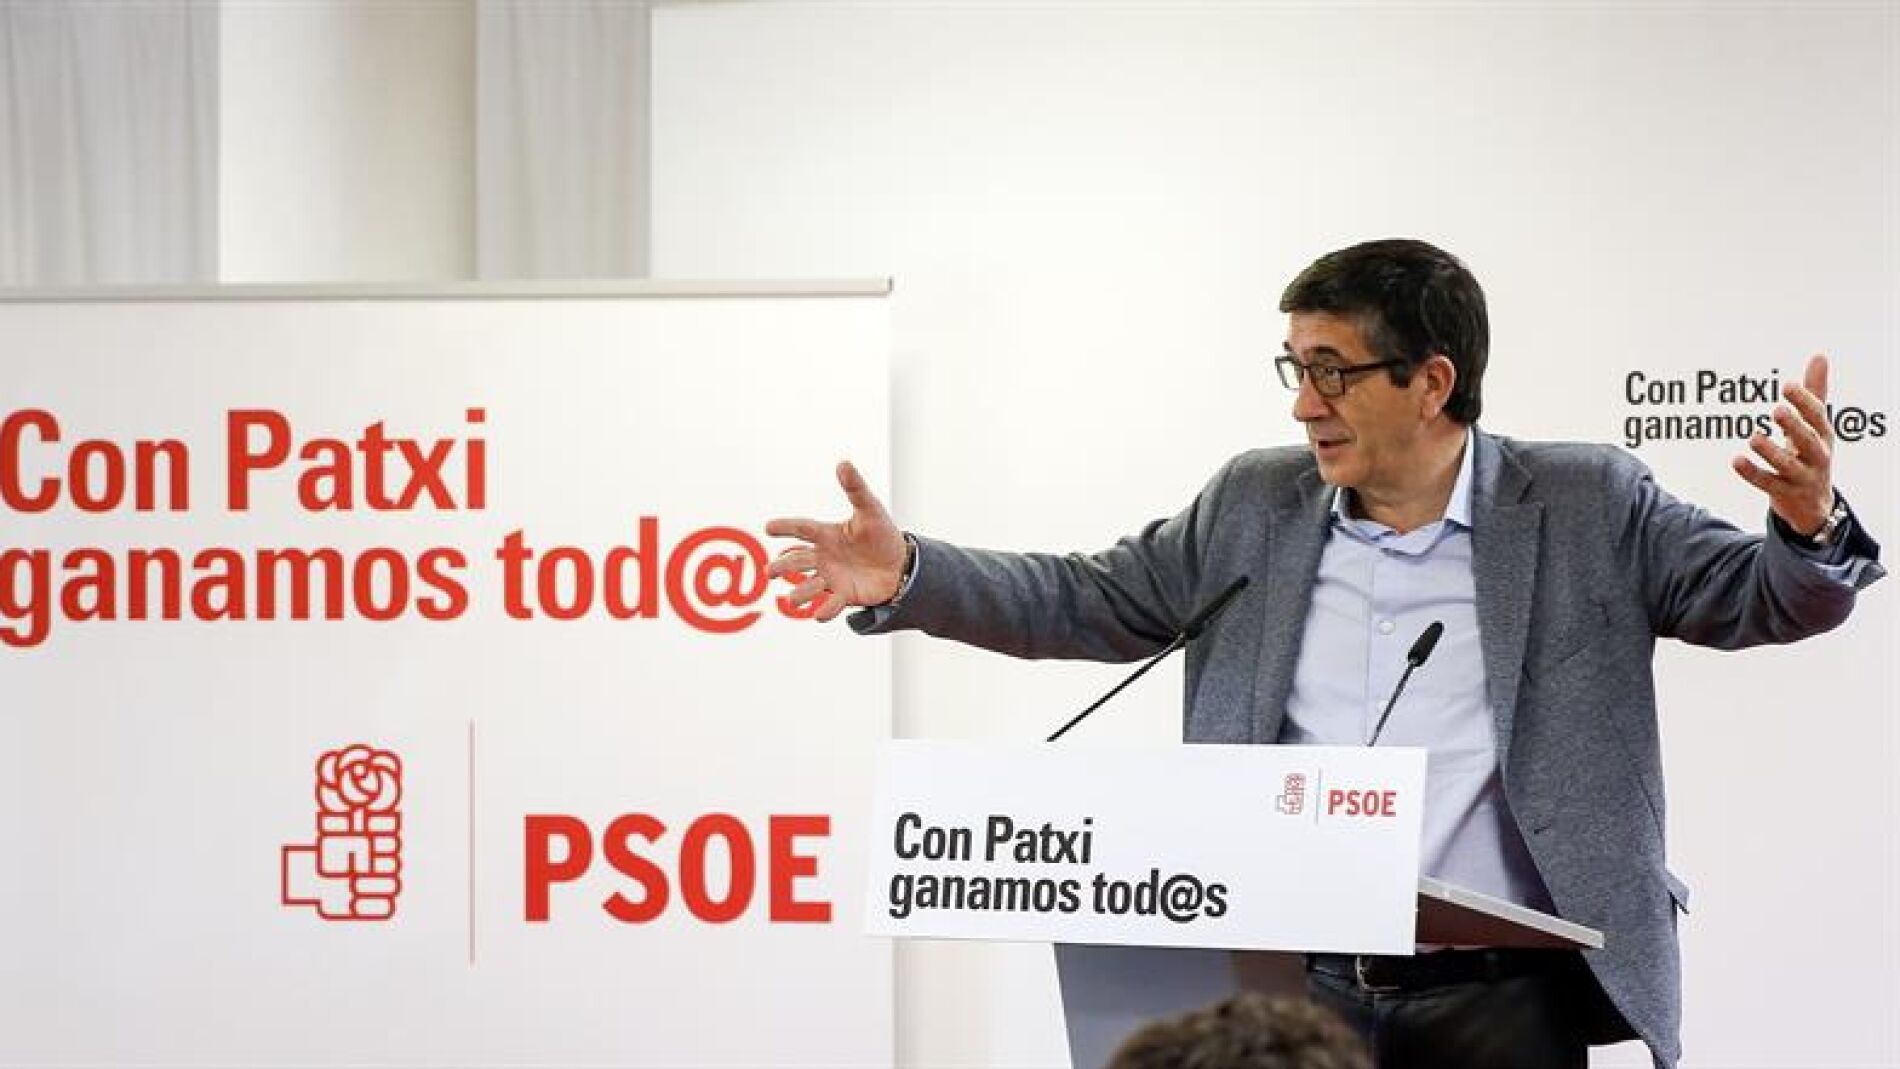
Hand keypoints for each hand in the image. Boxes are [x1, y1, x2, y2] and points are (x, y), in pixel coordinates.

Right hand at [766, 460, 907, 621]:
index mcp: (826, 535)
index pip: (801, 529)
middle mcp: (823, 557)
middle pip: (796, 561)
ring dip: (799, 592)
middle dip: (782, 566)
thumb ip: (855, 488)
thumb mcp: (870, 509)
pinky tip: (820, 614)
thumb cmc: (881, 534)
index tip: (768, 527)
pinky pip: (829, 605)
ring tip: (794, 597)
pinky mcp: (843, 596)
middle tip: (770, 571)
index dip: (785, 527)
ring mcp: (831, 578)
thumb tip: (843, 463)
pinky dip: (824, 610)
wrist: (900, 564)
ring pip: (806, 587)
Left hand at [1731, 354, 1834, 535]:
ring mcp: (1802, 477)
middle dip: (1794, 426)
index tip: (1788, 385)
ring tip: (1752, 437)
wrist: (1814, 504)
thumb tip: (1819, 355)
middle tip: (1776, 410)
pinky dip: (1751, 473)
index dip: (1804, 401)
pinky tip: (1735, 461)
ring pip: (1787, 465)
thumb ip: (1815, 392)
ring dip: (1770, 452)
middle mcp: (1818, 456)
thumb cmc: (1812, 452)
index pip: (1817, 416)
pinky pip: (1767, 483)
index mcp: (1824, 435)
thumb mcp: (1817, 424)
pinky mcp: (1785, 494)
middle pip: (1809, 441)